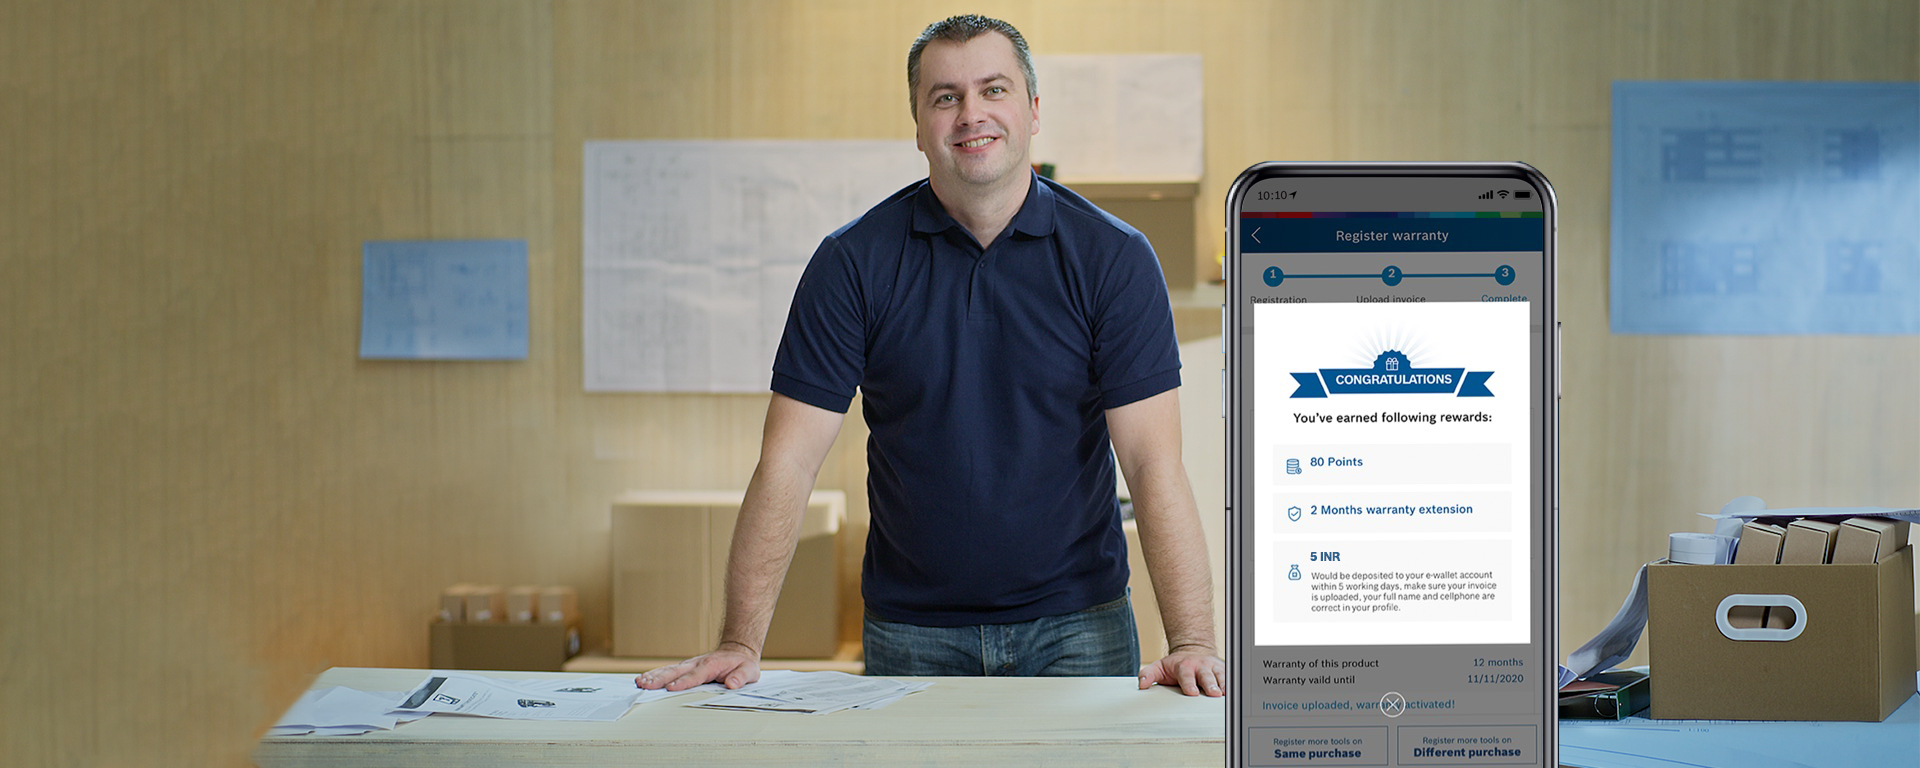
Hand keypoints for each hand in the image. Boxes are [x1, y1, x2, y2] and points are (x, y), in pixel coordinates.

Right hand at [635, 642, 760, 690]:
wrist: (737, 651)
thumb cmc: (741, 664)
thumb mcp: (749, 670)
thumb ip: (740, 677)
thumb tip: (732, 683)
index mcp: (710, 666)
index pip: (695, 676)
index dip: (683, 682)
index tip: (670, 688)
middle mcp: (697, 664)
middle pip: (675, 672)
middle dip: (659, 678)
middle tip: (645, 685)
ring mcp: (689, 665)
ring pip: (669, 670)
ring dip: (654, 676)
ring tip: (639, 682)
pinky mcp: (685, 668)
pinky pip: (668, 671)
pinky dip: (655, 674)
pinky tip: (643, 680)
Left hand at [1138, 646, 1225, 696]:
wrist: (1192, 651)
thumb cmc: (1175, 665)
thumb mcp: (1159, 667)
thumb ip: (1148, 674)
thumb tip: (1141, 685)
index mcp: (1184, 666)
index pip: (1186, 676)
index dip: (1189, 684)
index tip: (1192, 693)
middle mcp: (1200, 666)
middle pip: (1206, 676)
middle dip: (1210, 684)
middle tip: (1213, 694)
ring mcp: (1213, 667)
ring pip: (1220, 676)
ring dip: (1223, 684)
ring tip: (1225, 694)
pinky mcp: (1223, 670)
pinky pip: (1229, 677)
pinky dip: (1231, 684)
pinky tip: (1233, 692)